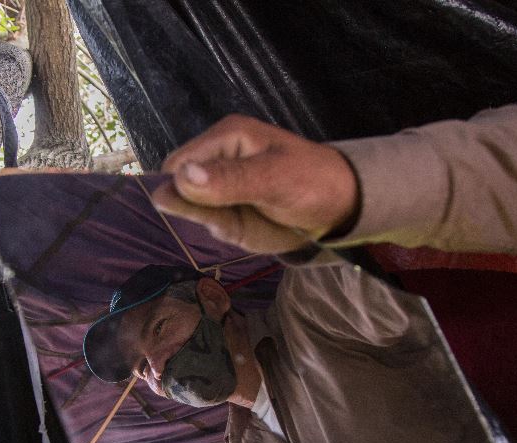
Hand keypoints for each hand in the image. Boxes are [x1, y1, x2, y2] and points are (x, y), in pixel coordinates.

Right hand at [151, 115, 358, 253]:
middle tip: (229, 216)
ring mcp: (218, 191)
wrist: (339, 210)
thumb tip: (181, 179)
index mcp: (223, 138)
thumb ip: (229, 180)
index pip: (178, 164)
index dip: (180, 187)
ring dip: (210, 221)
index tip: (206, 205)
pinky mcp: (225, 214)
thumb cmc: (312, 182)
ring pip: (189, 210)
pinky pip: (207, 225)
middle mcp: (214, 162)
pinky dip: (220, 231)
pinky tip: (246, 226)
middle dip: (195, 208)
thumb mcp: (274, 179)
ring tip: (243, 219)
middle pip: (177, 188)